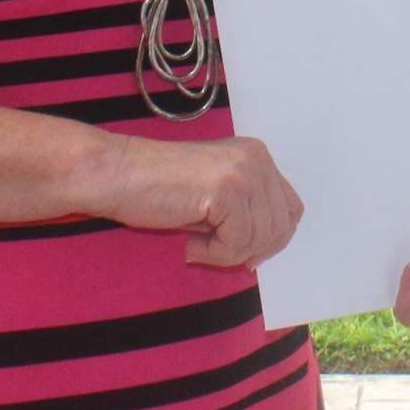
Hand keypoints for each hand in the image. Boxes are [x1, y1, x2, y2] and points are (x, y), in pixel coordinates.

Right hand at [113, 135, 303, 268]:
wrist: (119, 174)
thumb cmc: (158, 188)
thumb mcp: (215, 193)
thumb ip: (246, 208)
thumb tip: (268, 247)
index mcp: (257, 155)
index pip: (291, 209)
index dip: (271, 238)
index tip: (241, 250)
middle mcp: (256, 158)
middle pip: (281, 227)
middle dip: (250, 249)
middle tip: (214, 250)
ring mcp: (243, 172)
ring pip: (261, 239)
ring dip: (228, 253)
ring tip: (196, 242)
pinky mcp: (227, 190)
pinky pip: (238, 243)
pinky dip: (214, 254)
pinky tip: (190, 242)